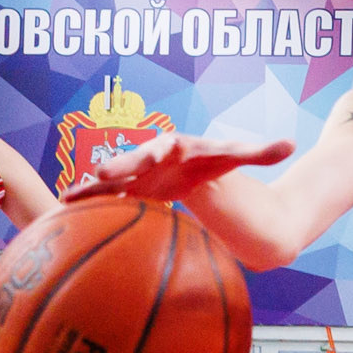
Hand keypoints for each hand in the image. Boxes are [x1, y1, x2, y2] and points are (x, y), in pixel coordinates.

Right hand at [66, 130, 291, 203]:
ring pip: (113, 179)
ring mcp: (136, 172)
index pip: (170, 146)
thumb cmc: (214, 160)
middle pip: (135, 160)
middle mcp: (151, 156)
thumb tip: (291, 144)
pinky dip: (85, 199)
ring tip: (70, 196)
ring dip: (94, 186)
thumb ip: (260, 151)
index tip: (155, 155)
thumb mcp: (235, 156)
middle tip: (104, 172)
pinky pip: (104, 194)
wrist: (193, 163)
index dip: (162, 150)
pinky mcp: (126, 188)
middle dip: (121, 164)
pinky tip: (62, 208)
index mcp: (178, 147)